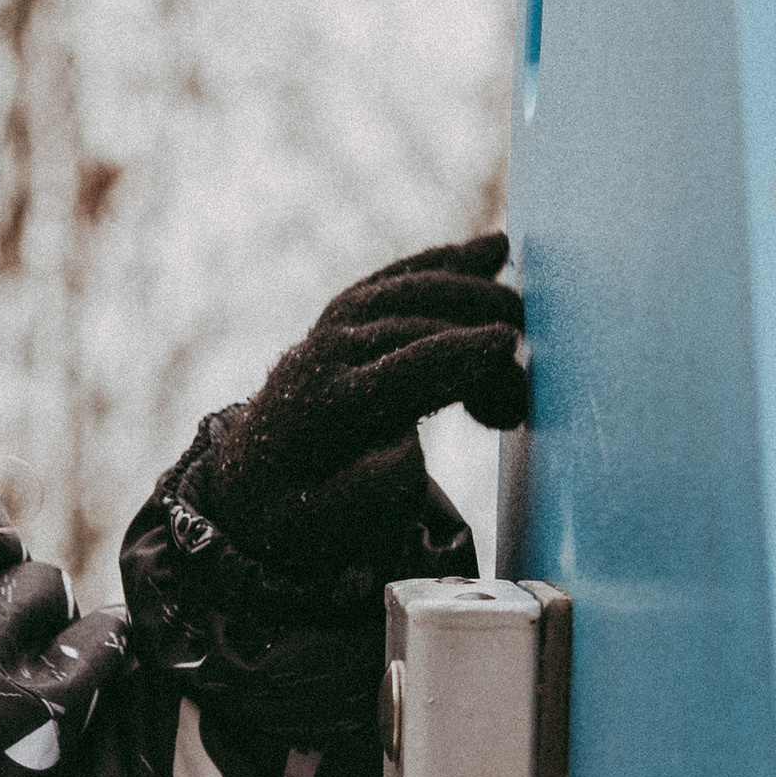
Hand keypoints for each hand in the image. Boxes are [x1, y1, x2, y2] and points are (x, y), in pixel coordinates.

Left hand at [196, 232, 525, 577]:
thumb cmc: (296, 513)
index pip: (400, 369)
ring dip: (472, 293)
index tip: (506, 346)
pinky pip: (399, 279)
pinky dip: (446, 262)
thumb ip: (369, 495)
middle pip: (415, 324)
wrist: (249, 483)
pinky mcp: (344, 317)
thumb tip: (410, 445)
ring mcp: (333, 328)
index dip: (457, 353)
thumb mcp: (323, 527)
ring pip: (408, 289)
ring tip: (525, 311)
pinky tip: (495, 249)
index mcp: (324, 407)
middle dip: (480, 333)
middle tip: (526, 373)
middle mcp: (326, 355)